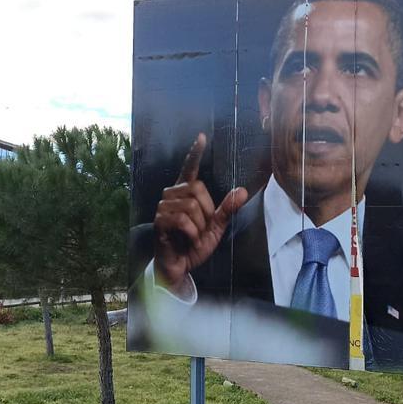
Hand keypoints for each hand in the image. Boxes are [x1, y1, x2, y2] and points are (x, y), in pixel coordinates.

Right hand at [153, 133, 248, 292]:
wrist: (178, 266)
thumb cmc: (193, 245)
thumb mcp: (216, 228)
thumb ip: (227, 210)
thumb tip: (243, 191)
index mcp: (185, 193)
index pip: (190, 169)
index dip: (195, 153)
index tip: (201, 137)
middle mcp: (172, 195)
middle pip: (197, 189)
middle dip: (206, 212)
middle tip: (200, 229)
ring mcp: (163, 207)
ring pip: (192, 206)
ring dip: (199, 227)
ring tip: (192, 236)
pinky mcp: (159, 221)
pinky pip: (184, 220)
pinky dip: (192, 234)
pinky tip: (186, 241)